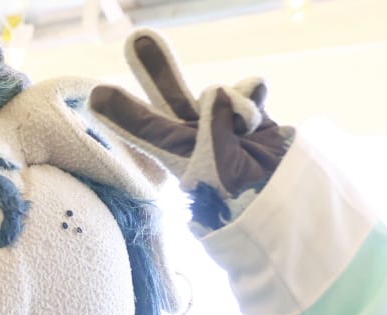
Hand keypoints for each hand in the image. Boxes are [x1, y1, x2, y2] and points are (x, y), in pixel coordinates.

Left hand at [89, 30, 290, 227]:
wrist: (290, 203)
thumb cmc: (248, 204)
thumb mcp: (225, 177)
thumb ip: (215, 136)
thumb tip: (215, 91)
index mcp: (180, 158)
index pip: (150, 132)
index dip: (124, 114)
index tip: (96, 96)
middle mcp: (196, 137)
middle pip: (172, 99)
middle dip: (158, 70)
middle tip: (138, 38)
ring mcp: (223, 122)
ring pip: (217, 92)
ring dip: (234, 104)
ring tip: (247, 131)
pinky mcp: (252, 113)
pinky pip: (250, 89)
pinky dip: (254, 96)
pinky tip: (257, 118)